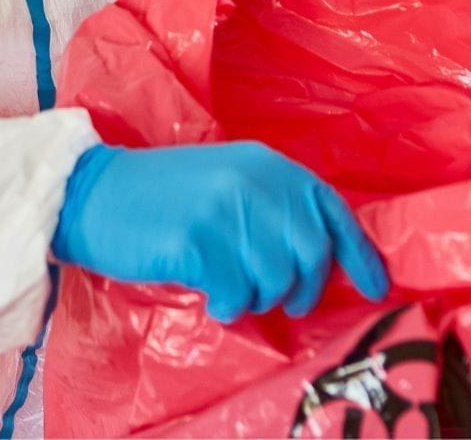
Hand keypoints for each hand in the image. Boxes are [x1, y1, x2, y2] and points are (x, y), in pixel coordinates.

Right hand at [51, 143, 390, 321]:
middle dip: (303, 288)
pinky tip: (211, 298)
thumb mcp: (227, 184)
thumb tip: (319, 259)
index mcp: (268, 165)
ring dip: (257, 298)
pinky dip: (228, 306)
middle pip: (311, 252)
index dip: (359, 253)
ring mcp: (226, 209)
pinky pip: (236, 293)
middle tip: (284, 301)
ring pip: (275, 278)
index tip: (377, 287)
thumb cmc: (161, 197)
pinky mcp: (198, 241)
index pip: (331, 210)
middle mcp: (255, 182)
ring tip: (231, 290)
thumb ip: (272, 209)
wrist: (94, 193)